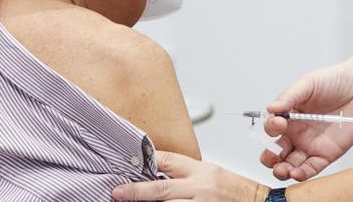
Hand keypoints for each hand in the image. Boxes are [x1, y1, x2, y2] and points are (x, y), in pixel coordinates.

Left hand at [112, 151, 266, 201]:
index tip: (130, 163)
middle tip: (118, 192)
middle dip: (136, 192)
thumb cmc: (234, 189)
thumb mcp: (211, 172)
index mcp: (201, 171)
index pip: (168, 161)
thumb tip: (158, 174)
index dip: (147, 161)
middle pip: (160, 189)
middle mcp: (199, 188)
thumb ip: (186, 173)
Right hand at [260, 60, 352, 181]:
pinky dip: (302, 174)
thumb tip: (271, 108)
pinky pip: (311, 168)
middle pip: (276, 151)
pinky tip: (296, 174)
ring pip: (290, 164)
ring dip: (283, 170)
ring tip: (282, 170)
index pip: (272, 127)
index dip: (272, 128)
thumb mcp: (309, 83)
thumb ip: (289, 96)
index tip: (279, 123)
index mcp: (290, 116)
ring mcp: (311, 145)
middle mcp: (297, 133)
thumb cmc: (335, 81)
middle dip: (270, 157)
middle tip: (271, 157)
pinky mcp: (327, 154)